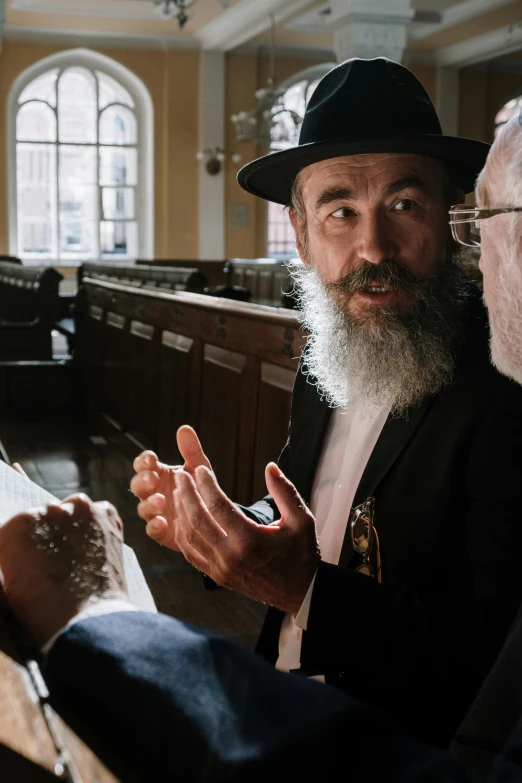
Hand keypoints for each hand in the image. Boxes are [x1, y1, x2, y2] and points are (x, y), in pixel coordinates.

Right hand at [0, 494, 126, 646]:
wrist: (87, 619)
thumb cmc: (42, 610)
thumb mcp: (8, 586)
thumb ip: (10, 560)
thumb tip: (16, 556)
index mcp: (18, 524)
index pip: (13, 532)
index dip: (17, 550)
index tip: (26, 563)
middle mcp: (49, 508)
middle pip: (42, 518)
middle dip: (44, 536)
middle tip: (52, 561)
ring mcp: (81, 509)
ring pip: (70, 510)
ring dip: (69, 526)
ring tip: (74, 555)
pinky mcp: (106, 515)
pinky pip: (98, 512)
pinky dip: (95, 526)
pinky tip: (93, 548)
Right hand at [130, 425, 211, 549]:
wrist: (216, 516)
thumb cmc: (202, 487)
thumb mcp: (199, 467)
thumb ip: (191, 450)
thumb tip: (184, 428)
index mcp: (160, 474)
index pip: (143, 465)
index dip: (143, 461)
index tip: (152, 459)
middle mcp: (154, 492)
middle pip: (137, 485)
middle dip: (142, 481)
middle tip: (152, 478)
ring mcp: (157, 512)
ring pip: (143, 508)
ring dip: (149, 503)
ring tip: (161, 500)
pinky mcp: (163, 532)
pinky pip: (152, 530)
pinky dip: (154, 526)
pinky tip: (162, 522)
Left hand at [174, 462, 319, 614]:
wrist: (299, 592)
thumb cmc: (301, 553)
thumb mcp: (302, 519)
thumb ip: (285, 491)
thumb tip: (270, 466)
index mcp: (250, 540)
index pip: (218, 506)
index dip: (206, 484)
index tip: (199, 469)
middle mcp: (231, 556)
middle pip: (197, 520)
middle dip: (186, 494)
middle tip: (180, 475)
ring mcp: (221, 569)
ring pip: (189, 537)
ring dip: (181, 512)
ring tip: (178, 492)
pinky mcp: (218, 576)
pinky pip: (191, 554)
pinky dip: (182, 535)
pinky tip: (181, 519)